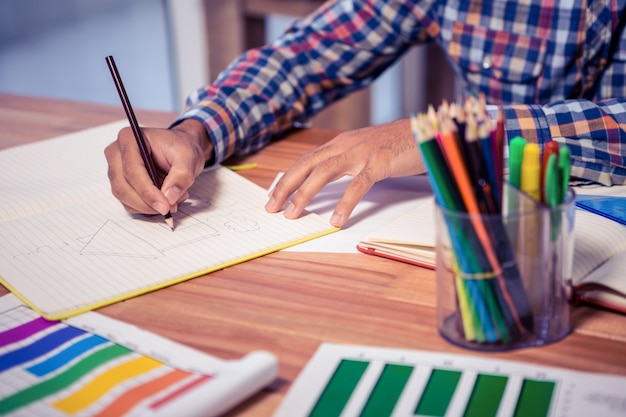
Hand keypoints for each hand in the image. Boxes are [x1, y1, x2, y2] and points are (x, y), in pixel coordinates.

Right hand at [104, 119, 212, 215]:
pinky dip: (147, 208)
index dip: (147, 192)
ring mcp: (115, 169)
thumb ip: (182, 176)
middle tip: (171, 208)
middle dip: (147, 203)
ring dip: (149, 206)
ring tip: (174, 200)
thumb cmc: (181, 148)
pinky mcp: (120, 183)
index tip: (165, 206)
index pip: (132, 170)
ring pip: (124, 197)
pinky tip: (164, 200)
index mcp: (129, 138)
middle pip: (123, 186)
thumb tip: (169, 197)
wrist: (180, 150)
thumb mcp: (189, 158)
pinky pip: (129, 203)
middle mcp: (116, 153)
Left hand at [265, 118, 424, 226]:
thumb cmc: (397, 145)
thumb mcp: (366, 151)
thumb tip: (325, 182)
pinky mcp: (381, 162)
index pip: (306, 160)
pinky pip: (358, 185)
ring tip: (293, 214)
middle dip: (287, 187)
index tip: (273, 196)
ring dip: (305, 194)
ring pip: (325, 172)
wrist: (428, 131)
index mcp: (342, 143)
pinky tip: (336, 219)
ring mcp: (363, 152)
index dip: (288, 178)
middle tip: (272, 207)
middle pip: (307, 165)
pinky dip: (345, 203)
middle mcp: (347, 144)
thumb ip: (347, 163)